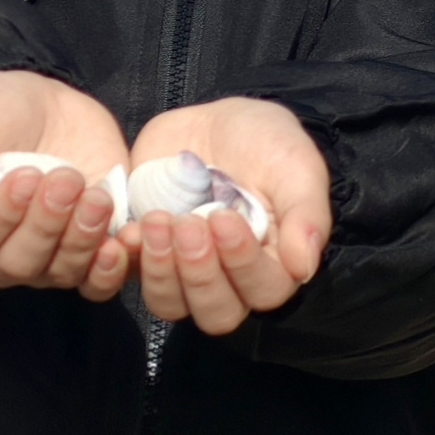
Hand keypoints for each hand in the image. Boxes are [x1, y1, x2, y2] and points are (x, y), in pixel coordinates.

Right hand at [0, 71, 135, 297]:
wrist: (47, 104)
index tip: (24, 176)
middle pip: (16, 263)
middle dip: (45, 222)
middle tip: (66, 179)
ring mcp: (40, 262)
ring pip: (57, 273)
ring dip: (80, 237)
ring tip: (96, 196)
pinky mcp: (83, 257)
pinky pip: (95, 285)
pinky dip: (110, 269)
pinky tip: (121, 241)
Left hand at [123, 98, 333, 334]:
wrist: (218, 121)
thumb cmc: (267, 145)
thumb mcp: (296, 167)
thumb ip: (307, 215)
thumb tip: (303, 269)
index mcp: (273, 264)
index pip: (263, 291)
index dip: (243, 264)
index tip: (224, 218)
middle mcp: (230, 278)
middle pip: (216, 313)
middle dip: (199, 273)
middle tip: (188, 223)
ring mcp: (184, 268)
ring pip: (170, 304)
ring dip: (161, 271)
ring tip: (158, 221)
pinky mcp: (148, 252)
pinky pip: (130, 275)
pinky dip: (128, 258)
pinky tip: (130, 229)